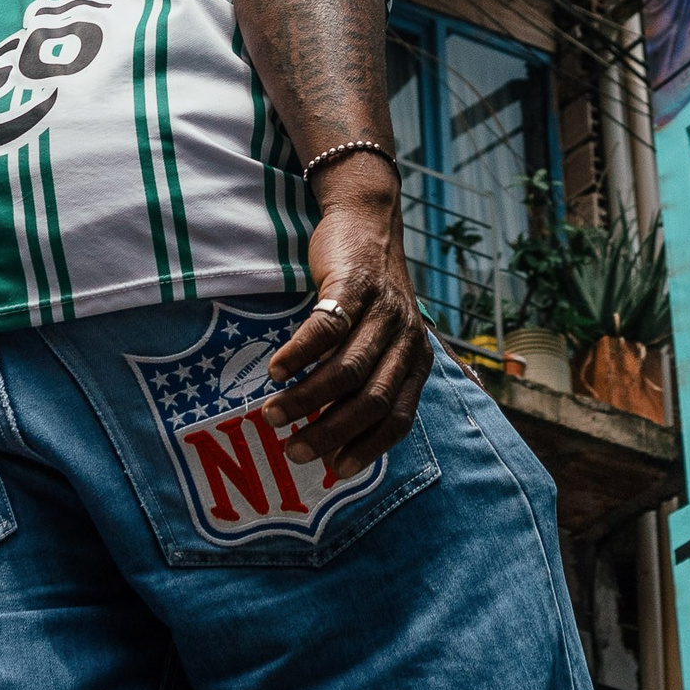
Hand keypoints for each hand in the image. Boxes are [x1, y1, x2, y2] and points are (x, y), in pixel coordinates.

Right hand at [262, 171, 429, 482]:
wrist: (368, 219)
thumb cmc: (366, 292)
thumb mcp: (380, 337)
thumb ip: (365, 381)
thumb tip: (331, 443)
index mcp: (416, 358)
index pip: (399, 418)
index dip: (368, 448)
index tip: (335, 471)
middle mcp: (407, 337)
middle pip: (371, 399)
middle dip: (330, 432)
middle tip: (294, 450)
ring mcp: (383, 310)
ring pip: (346, 368)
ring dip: (306, 398)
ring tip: (272, 414)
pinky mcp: (356, 284)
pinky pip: (327, 328)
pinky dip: (299, 354)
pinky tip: (275, 371)